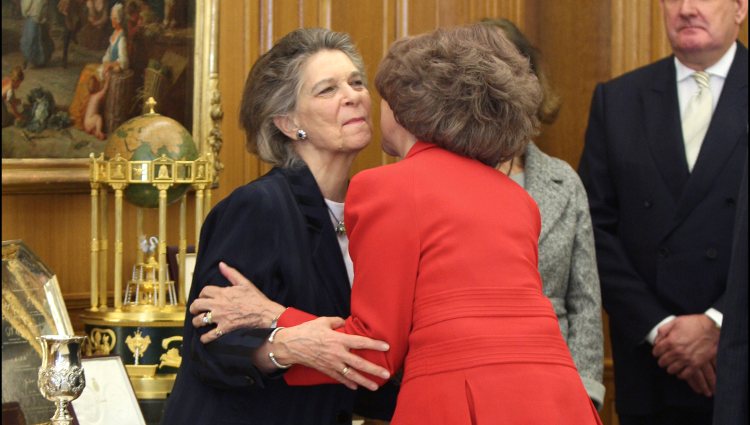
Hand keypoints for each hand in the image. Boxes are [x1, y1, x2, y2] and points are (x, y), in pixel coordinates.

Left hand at [190, 262, 284, 342]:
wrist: (264, 313)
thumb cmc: (255, 298)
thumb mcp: (244, 283)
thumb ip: (231, 273)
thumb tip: (221, 265)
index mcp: (222, 293)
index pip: (204, 291)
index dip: (202, 294)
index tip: (204, 297)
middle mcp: (218, 305)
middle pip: (197, 305)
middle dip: (193, 308)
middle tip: (195, 310)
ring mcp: (220, 317)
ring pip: (199, 320)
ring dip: (196, 322)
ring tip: (198, 323)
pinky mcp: (224, 328)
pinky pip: (210, 335)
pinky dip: (205, 338)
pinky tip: (204, 338)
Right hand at [272, 317, 390, 390]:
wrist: (290, 345)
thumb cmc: (306, 331)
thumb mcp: (323, 321)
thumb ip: (337, 321)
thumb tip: (346, 322)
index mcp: (338, 339)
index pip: (361, 342)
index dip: (374, 344)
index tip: (386, 346)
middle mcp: (337, 353)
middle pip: (359, 363)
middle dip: (374, 370)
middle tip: (386, 374)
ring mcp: (332, 364)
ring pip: (351, 375)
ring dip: (364, 381)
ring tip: (375, 387)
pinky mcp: (325, 370)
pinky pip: (339, 378)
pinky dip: (348, 383)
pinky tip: (356, 387)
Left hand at [652, 314, 718, 394]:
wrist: (713, 329)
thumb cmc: (694, 324)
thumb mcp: (675, 322)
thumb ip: (662, 331)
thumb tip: (656, 341)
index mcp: (670, 341)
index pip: (656, 352)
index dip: (656, 352)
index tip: (658, 352)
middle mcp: (677, 352)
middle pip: (662, 362)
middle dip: (661, 360)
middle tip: (664, 359)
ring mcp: (687, 359)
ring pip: (671, 370)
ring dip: (670, 368)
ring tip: (671, 364)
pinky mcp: (696, 364)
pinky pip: (684, 375)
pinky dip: (680, 374)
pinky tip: (680, 370)